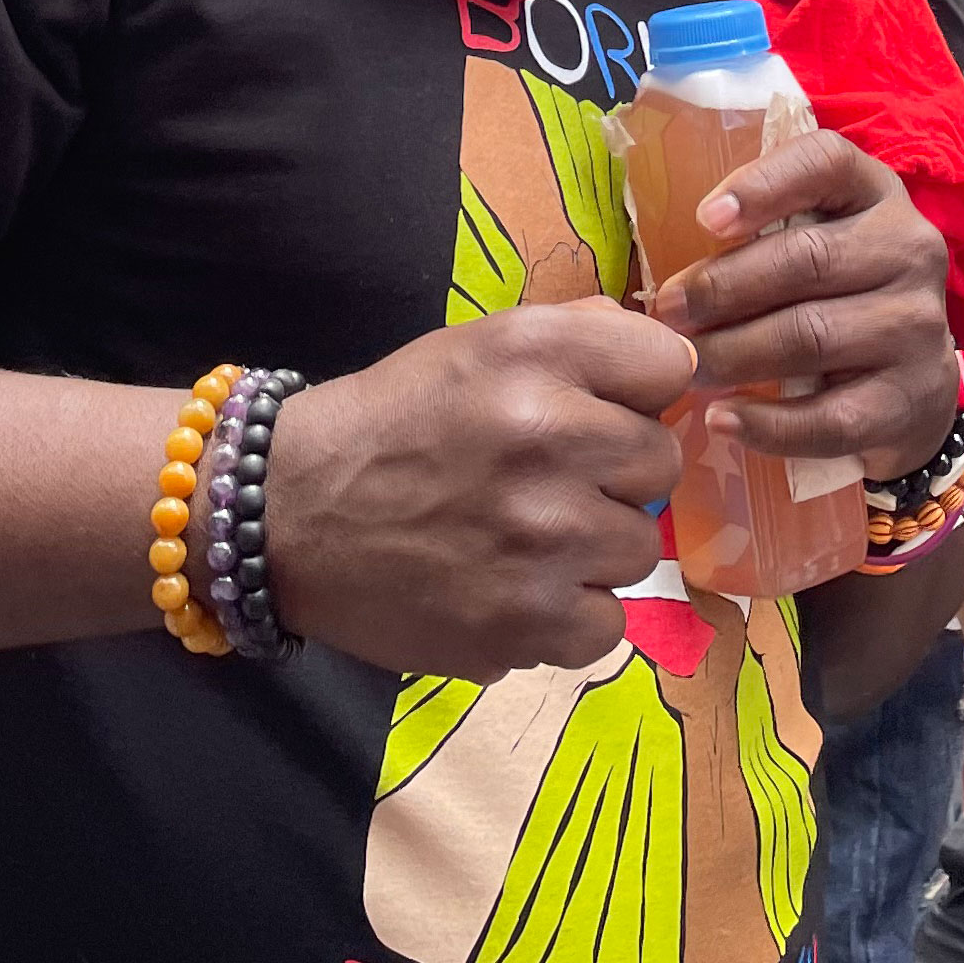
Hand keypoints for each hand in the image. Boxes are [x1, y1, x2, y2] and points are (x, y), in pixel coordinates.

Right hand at [265, 300, 692, 681]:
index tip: (599, 411)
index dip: (638, 394)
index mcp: (538, 356)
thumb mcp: (480, 345)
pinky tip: (514, 590)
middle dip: (614, 475)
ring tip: (523, 540)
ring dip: (592, 550)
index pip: (670, 368)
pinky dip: (567, 617)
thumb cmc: (396, 422)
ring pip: (639, 549)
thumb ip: (581, 338)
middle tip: (547, 483)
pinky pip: (606, 624)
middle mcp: (549, 439)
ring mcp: (542, 539)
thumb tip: (676, 361)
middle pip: (662, 464)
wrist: (287, 513)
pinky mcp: (525, 621)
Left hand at [648, 129, 956, 476]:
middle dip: (723, 286)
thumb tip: (659, 270)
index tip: (704, 219)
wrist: (913, 389)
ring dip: (733, 354)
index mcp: (876, 195)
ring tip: (684, 367)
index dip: (764, 184)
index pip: (827, 162)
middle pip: (807, 258)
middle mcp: (908, 250)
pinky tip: (722, 420)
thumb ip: (760, 236)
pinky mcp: (910, 400)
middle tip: (667, 312)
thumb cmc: (836, 299)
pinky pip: (830, 417)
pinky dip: (767, 423)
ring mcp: (916, 326)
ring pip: (811, 336)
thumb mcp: (816, 245)